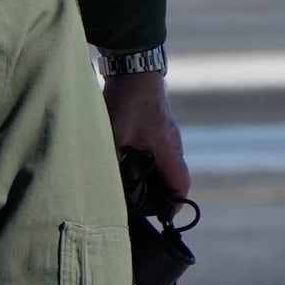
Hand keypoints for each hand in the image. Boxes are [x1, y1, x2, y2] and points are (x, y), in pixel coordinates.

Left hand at [106, 66, 186, 198]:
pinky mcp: (156, 124)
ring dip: (152, 177)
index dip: (174, 206)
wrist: (134, 66)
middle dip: (160, 195)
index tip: (160, 218)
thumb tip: (103, 182)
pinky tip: (126, 162)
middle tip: (140, 206)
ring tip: (130, 188)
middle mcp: (173, 144)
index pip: (181, 187)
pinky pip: (157, 150)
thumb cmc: (128, 100)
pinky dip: (147, 161)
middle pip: (173, 179)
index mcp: (169, 151)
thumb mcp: (115, 133)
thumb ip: (112, 159)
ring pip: (164, 164)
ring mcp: (166, 133)